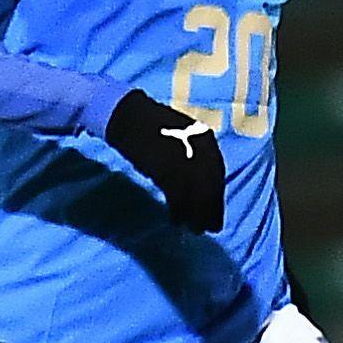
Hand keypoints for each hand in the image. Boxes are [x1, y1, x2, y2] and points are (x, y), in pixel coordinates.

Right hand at [104, 90, 225, 232]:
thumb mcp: (182, 136)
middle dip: (210, 208)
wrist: (125, 113)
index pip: (216, 173)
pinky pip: (175, 193)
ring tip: (194, 229)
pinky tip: (176, 220)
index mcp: (203, 138)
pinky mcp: (162, 165)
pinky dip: (178, 209)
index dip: (217, 196)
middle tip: (210, 228)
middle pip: (209, 185)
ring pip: (194, 192)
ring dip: (196, 213)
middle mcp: (196, 147)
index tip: (217, 214)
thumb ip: (195, 155)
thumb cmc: (152, 125)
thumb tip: (204, 183)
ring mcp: (179, 156)